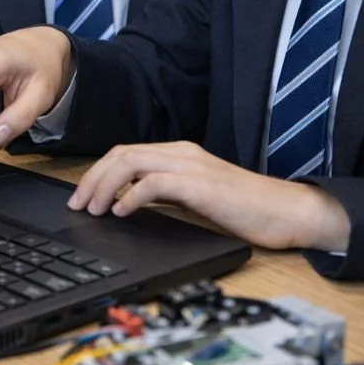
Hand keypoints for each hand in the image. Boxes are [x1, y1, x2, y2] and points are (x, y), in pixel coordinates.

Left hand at [67, 140, 350, 252]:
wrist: (286, 212)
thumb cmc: (245, 209)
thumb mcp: (196, 198)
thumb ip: (166, 193)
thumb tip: (129, 204)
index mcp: (180, 154)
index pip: (126, 152)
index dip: (98, 172)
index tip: (81, 197)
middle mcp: (182, 153)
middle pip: (121, 153)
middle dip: (92, 178)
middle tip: (77, 204)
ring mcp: (191, 165)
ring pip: (131, 162)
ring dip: (104, 186)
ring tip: (93, 210)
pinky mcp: (200, 184)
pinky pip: (153, 183)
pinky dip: (130, 196)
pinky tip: (121, 212)